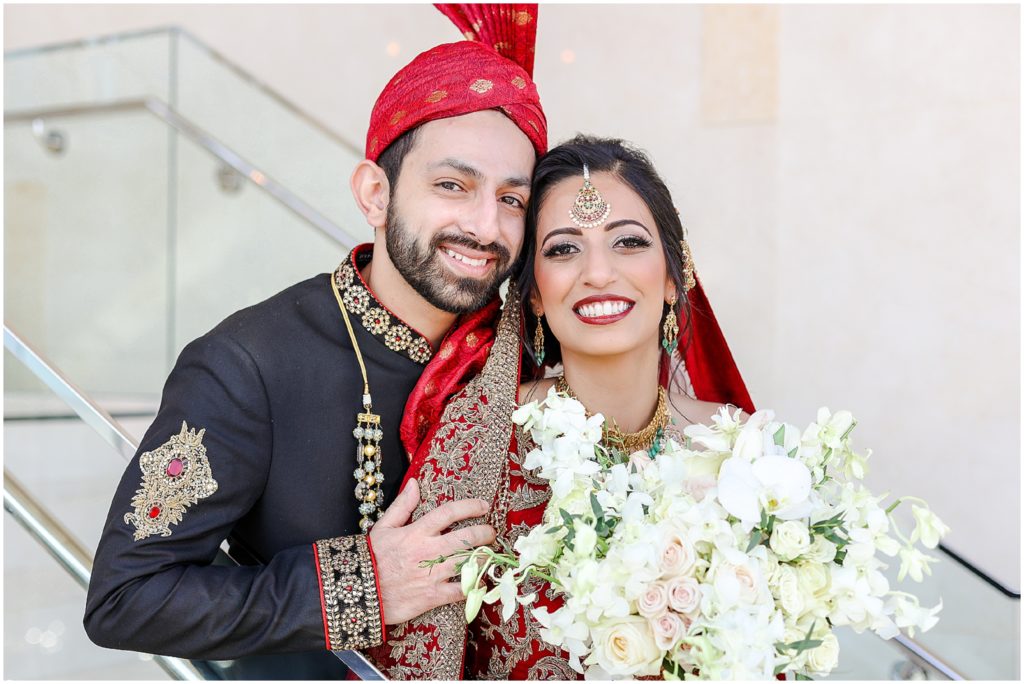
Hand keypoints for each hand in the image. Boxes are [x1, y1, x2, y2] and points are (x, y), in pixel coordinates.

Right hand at [369, 478, 495, 624]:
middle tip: (491, 533)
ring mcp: (432, 574)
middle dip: (485, 533)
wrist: (358, 593)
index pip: (449, 512)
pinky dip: (475, 587)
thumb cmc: (370, 559)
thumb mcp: (383, 527)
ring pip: (469, 563)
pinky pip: (462, 591)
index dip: (470, 507)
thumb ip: (402, 505)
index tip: (483, 506)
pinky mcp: (433, 596)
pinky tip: (480, 582)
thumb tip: (414, 483)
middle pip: (467, 537)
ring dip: (484, 558)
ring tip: (489, 555)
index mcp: (417, 532)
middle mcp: (428, 551)